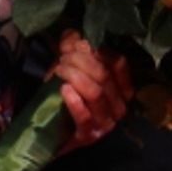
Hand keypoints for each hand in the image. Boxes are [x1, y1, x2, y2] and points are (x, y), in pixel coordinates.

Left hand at [53, 29, 132, 145]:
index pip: (118, 63)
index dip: (98, 50)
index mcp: (121, 88)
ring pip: (96, 93)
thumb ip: (72, 51)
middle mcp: (119, 106)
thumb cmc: (64, 98)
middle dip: (81, 62)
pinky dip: (74, 101)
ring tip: (59, 70)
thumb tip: (72, 34)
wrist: (50, 135)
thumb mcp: (69, 70)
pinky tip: (64, 89)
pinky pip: (85, 116)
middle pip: (104, 76)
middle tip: (62, 58)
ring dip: (75, 77)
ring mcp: (106, 124)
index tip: (78, 44)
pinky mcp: (89, 136)